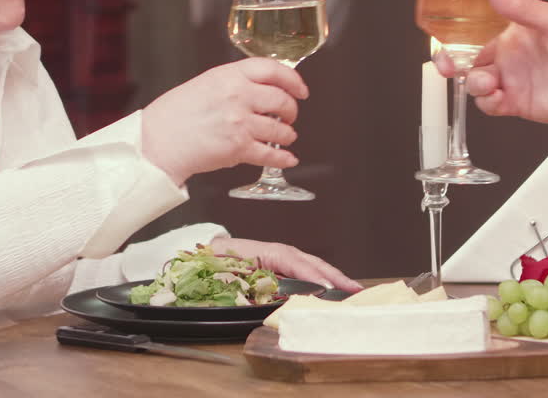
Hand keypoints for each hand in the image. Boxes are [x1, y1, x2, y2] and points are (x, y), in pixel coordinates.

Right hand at [142, 58, 308, 185]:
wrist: (156, 141)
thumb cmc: (174, 114)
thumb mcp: (205, 84)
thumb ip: (233, 83)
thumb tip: (260, 90)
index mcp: (229, 75)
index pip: (272, 69)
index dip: (293, 79)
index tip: (300, 88)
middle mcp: (238, 96)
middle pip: (282, 99)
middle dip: (292, 110)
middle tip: (291, 115)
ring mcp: (240, 123)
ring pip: (280, 129)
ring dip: (287, 135)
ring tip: (285, 136)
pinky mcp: (238, 148)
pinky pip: (271, 155)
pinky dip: (283, 158)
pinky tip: (287, 158)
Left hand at [208, 237, 362, 292]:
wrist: (193, 262)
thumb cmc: (207, 270)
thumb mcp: (226, 281)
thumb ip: (253, 289)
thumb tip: (281, 298)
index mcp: (259, 251)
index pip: (292, 260)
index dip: (311, 274)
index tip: (329, 288)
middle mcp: (270, 251)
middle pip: (306, 259)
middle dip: (332, 274)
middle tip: (354, 289)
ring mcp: (272, 257)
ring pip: (306, 264)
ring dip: (328, 276)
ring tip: (349, 289)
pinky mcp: (272, 266)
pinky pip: (299, 269)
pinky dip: (316, 277)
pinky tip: (328, 288)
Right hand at [440, 0, 547, 130]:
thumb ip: (520, 7)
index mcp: (514, 34)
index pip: (475, 35)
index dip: (456, 39)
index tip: (445, 43)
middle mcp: (510, 58)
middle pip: (469, 61)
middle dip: (453, 64)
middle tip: (448, 67)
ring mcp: (513, 81)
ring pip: (477, 84)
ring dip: (475, 83)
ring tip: (489, 82)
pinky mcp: (518, 104)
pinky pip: (491, 105)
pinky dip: (487, 103)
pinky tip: (497, 96)